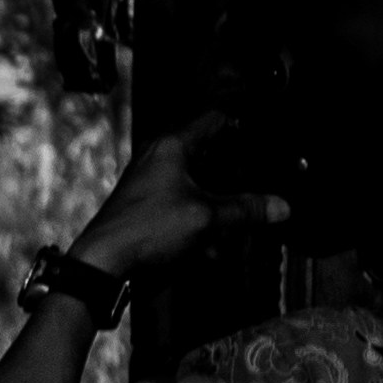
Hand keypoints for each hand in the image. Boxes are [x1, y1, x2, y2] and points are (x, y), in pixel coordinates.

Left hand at [67, 125, 267, 281]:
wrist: (103, 263)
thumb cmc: (145, 229)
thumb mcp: (206, 217)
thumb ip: (246, 211)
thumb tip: (280, 207)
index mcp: (171, 147)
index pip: (214, 120)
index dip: (242, 124)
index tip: (264, 134)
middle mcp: (159, 159)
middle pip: (209, 154)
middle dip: (235, 173)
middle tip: (260, 182)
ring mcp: (151, 183)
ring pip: (198, 185)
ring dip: (219, 203)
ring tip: (240, 221)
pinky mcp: (147, 207)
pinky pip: (183, 207)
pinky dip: (200, 221)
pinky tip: (212, 247)